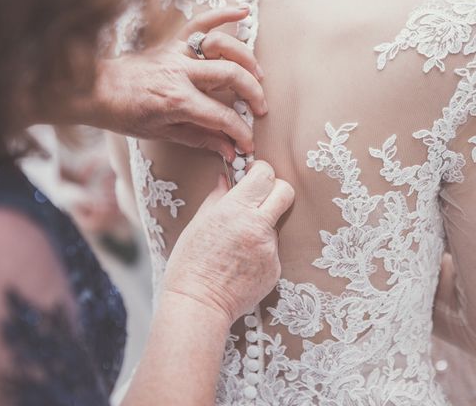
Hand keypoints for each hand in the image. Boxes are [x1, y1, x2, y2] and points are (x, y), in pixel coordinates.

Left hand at [91, 7, 265, 160]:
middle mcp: (180, 74)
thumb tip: (228, 149)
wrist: (96, 90)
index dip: (240, 133)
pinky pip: (199, 22)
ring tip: (257, 74)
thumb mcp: (163, 133)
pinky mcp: (171, 42)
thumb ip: (200, 139)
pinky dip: (222, 14)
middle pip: (231, 76)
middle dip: (253, 94)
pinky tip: (242, 11)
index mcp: (177, 102)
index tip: (248, 144)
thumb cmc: (125, 114)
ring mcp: (176, 53)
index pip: (222, 117)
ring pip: (222, 46)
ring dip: (246, 59)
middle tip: (259, 109)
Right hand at [162, 161, 294, 324]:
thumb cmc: (190, 264)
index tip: (252, 175)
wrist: (199, 305)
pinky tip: (241, 261)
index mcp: (237, 210)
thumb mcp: (198, 223)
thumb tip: (226, 178)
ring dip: (263, 224)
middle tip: (259, 196)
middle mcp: (258, 227)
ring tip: (237, 242)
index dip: (260, 171)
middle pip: (285, 192)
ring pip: (276, 223)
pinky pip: (272, 249)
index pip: (265, 175)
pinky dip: (260, 250)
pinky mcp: (275, 269)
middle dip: (274, 189)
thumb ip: (217, 197)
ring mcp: (270, 249)